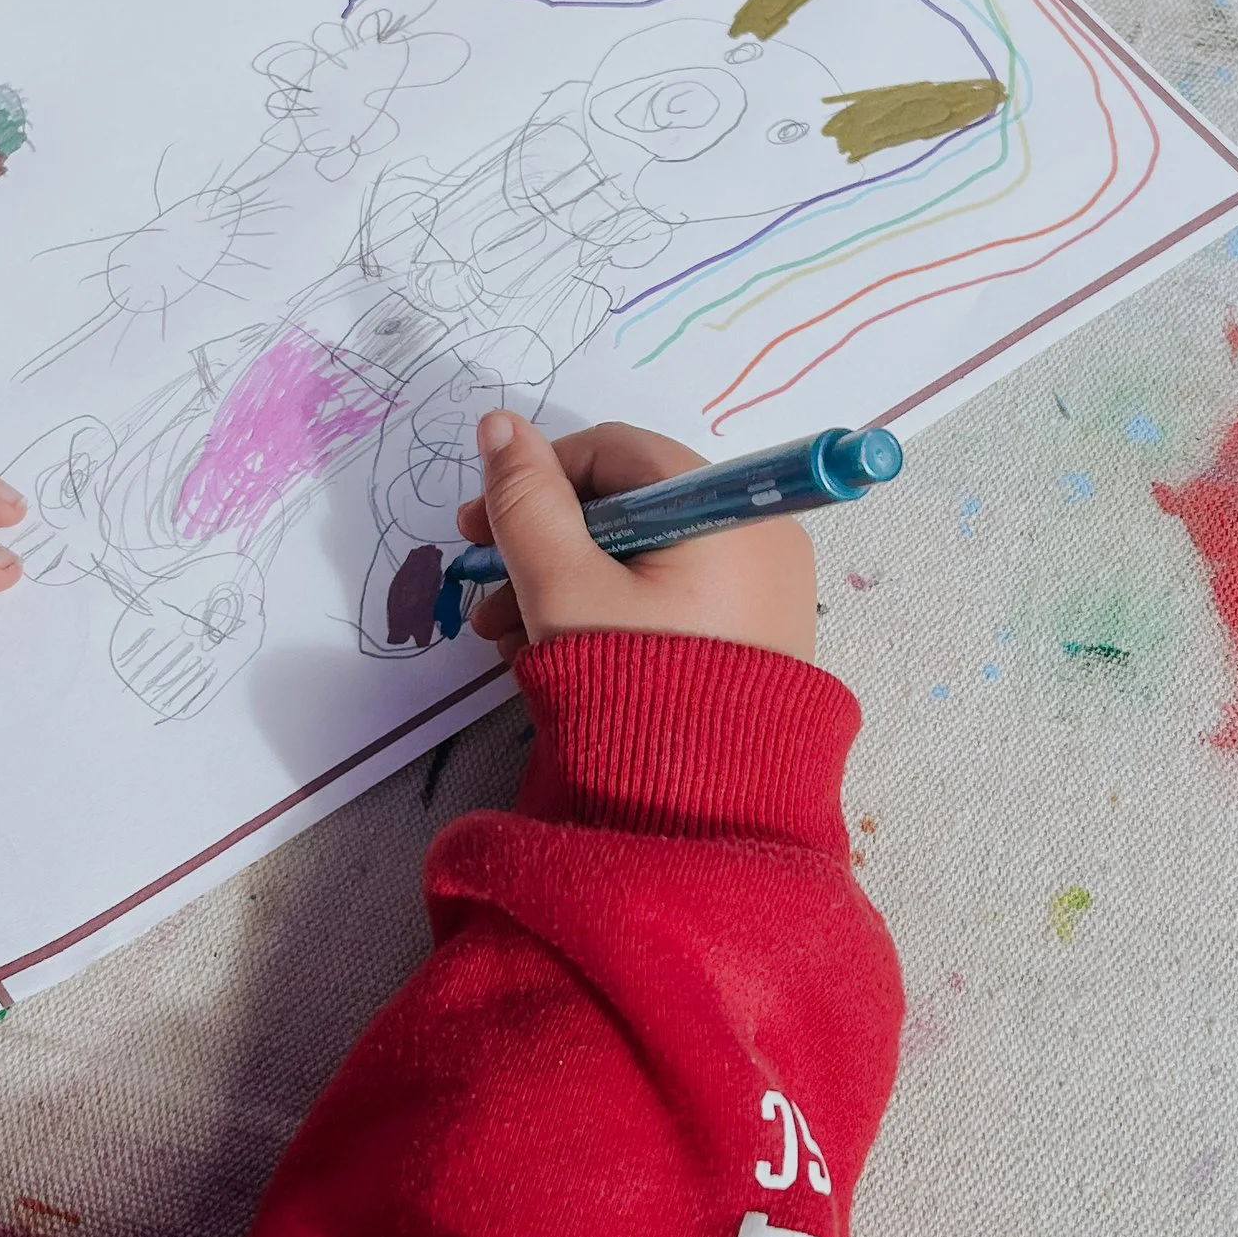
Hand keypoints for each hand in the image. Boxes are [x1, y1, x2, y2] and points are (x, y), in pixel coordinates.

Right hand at [457, 412, 815, 669]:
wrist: (700, 813)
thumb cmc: (632, 684)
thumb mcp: (562, 585)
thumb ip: (526, 501)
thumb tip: (500, 424)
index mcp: (726, 509)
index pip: (615, 453)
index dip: (536, 478)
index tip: (476, 525)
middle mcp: (759, 537)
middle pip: (628, 507)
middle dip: (544, 544)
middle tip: (486, 592)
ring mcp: (761, 591)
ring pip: (643, 557)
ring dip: (564, 582)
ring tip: (505, 636)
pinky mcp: (753, 637)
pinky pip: (670, 596)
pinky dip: (609, 608)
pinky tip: (553, 650)